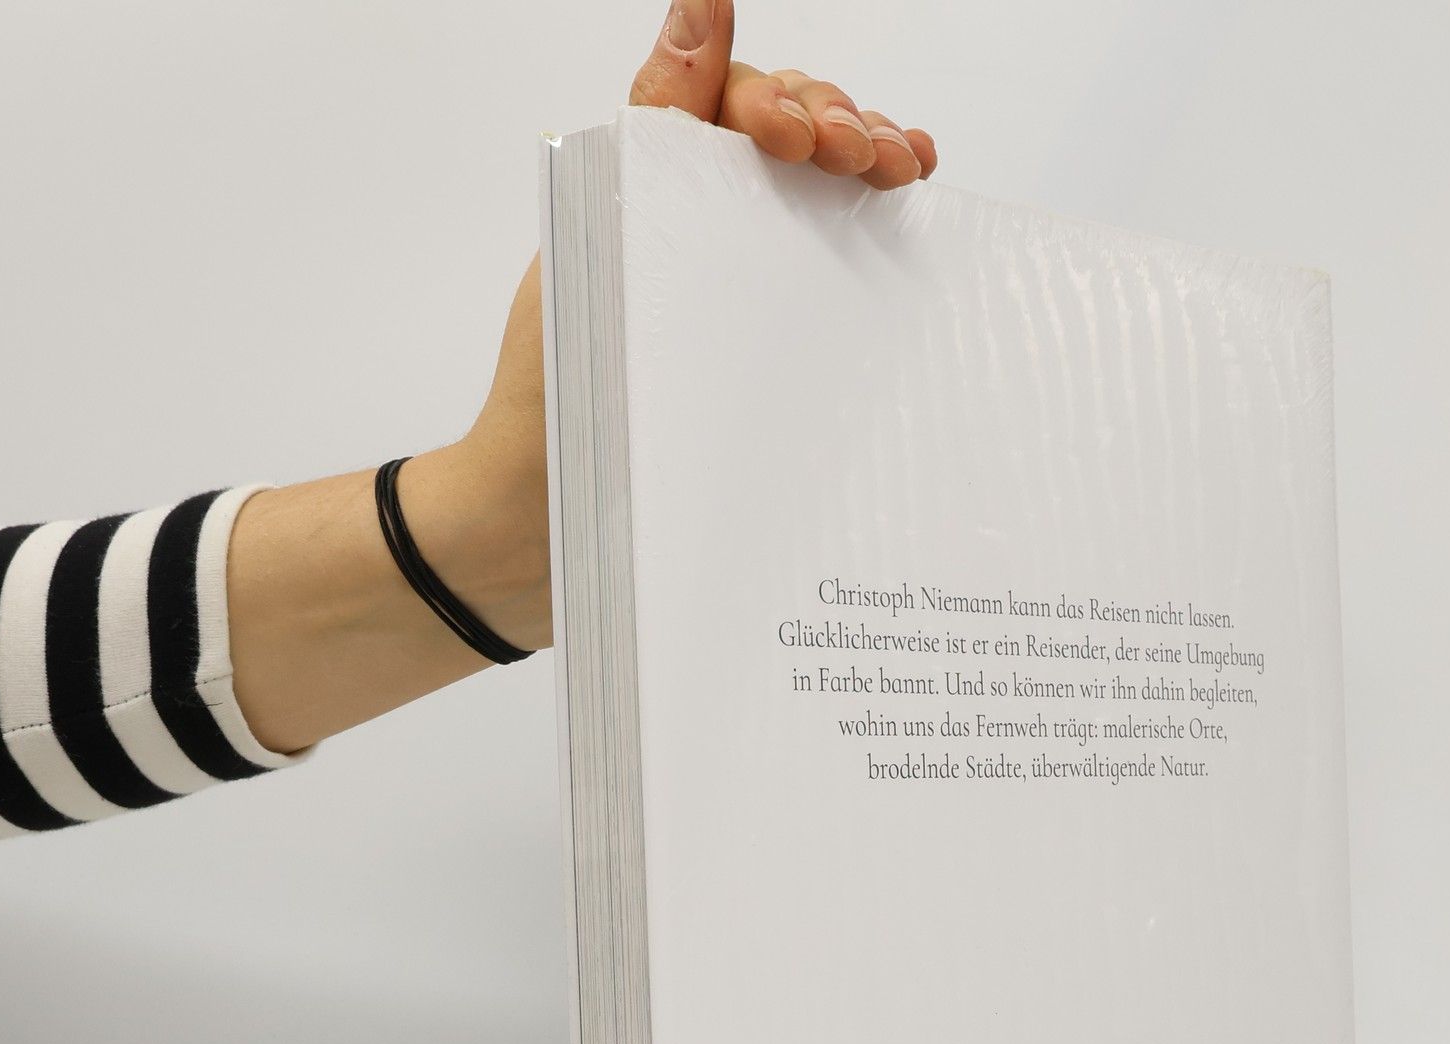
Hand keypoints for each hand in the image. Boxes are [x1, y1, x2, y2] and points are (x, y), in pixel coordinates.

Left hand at [229, 4, 936, 751]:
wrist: (539, 532)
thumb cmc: (549, 398)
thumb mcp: (594, 239)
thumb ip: (658, 123)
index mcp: (655, 191)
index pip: (739, 107)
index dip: (787, 104)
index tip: (804, 142)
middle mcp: (703, 234)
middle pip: (796, 141)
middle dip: (843, 128)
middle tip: (874, 159)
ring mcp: (742, 295)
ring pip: (823, 205)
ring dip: (869, 170)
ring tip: (902, 169)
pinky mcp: (770, 361)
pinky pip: (831, 290)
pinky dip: (875, 253)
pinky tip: (910, 222)